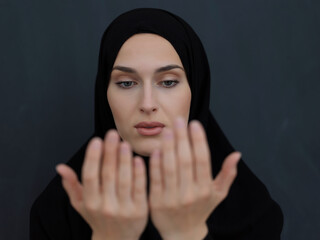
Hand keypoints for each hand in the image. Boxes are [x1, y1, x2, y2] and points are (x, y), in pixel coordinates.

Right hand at [56, 130, 147, 239]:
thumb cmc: (98, 218)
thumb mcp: (81, 204)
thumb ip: (72, 185)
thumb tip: (60, 167)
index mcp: (90, 202)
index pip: (90, 176)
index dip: (93, 157)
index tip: (96, 140)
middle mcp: (105, 205)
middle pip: (107, 175)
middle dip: (110, 152)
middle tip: (112, 134)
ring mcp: (123, 209)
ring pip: (124, 180)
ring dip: (124, 160)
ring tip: (124, 143)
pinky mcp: (140, 211)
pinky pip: (139, 189)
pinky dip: (139, 173)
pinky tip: (138, 159)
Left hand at [148, 117, 240, 239]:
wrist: (182, 234)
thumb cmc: (201, 209)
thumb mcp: (218, 194)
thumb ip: (227, 174)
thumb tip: (237, 154)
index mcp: (205, 189)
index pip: (202, 160)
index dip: (199, 140)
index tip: (194, 123)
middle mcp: (190, 193)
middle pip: (186, 161)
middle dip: (182, 138)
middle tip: (178, 120)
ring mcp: (173, 199)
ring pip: (170, 168)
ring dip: (169, 148)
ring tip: (168, 130)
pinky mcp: (156, 202)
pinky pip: (156, 179)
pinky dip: (155, 164)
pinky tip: (156, 150)